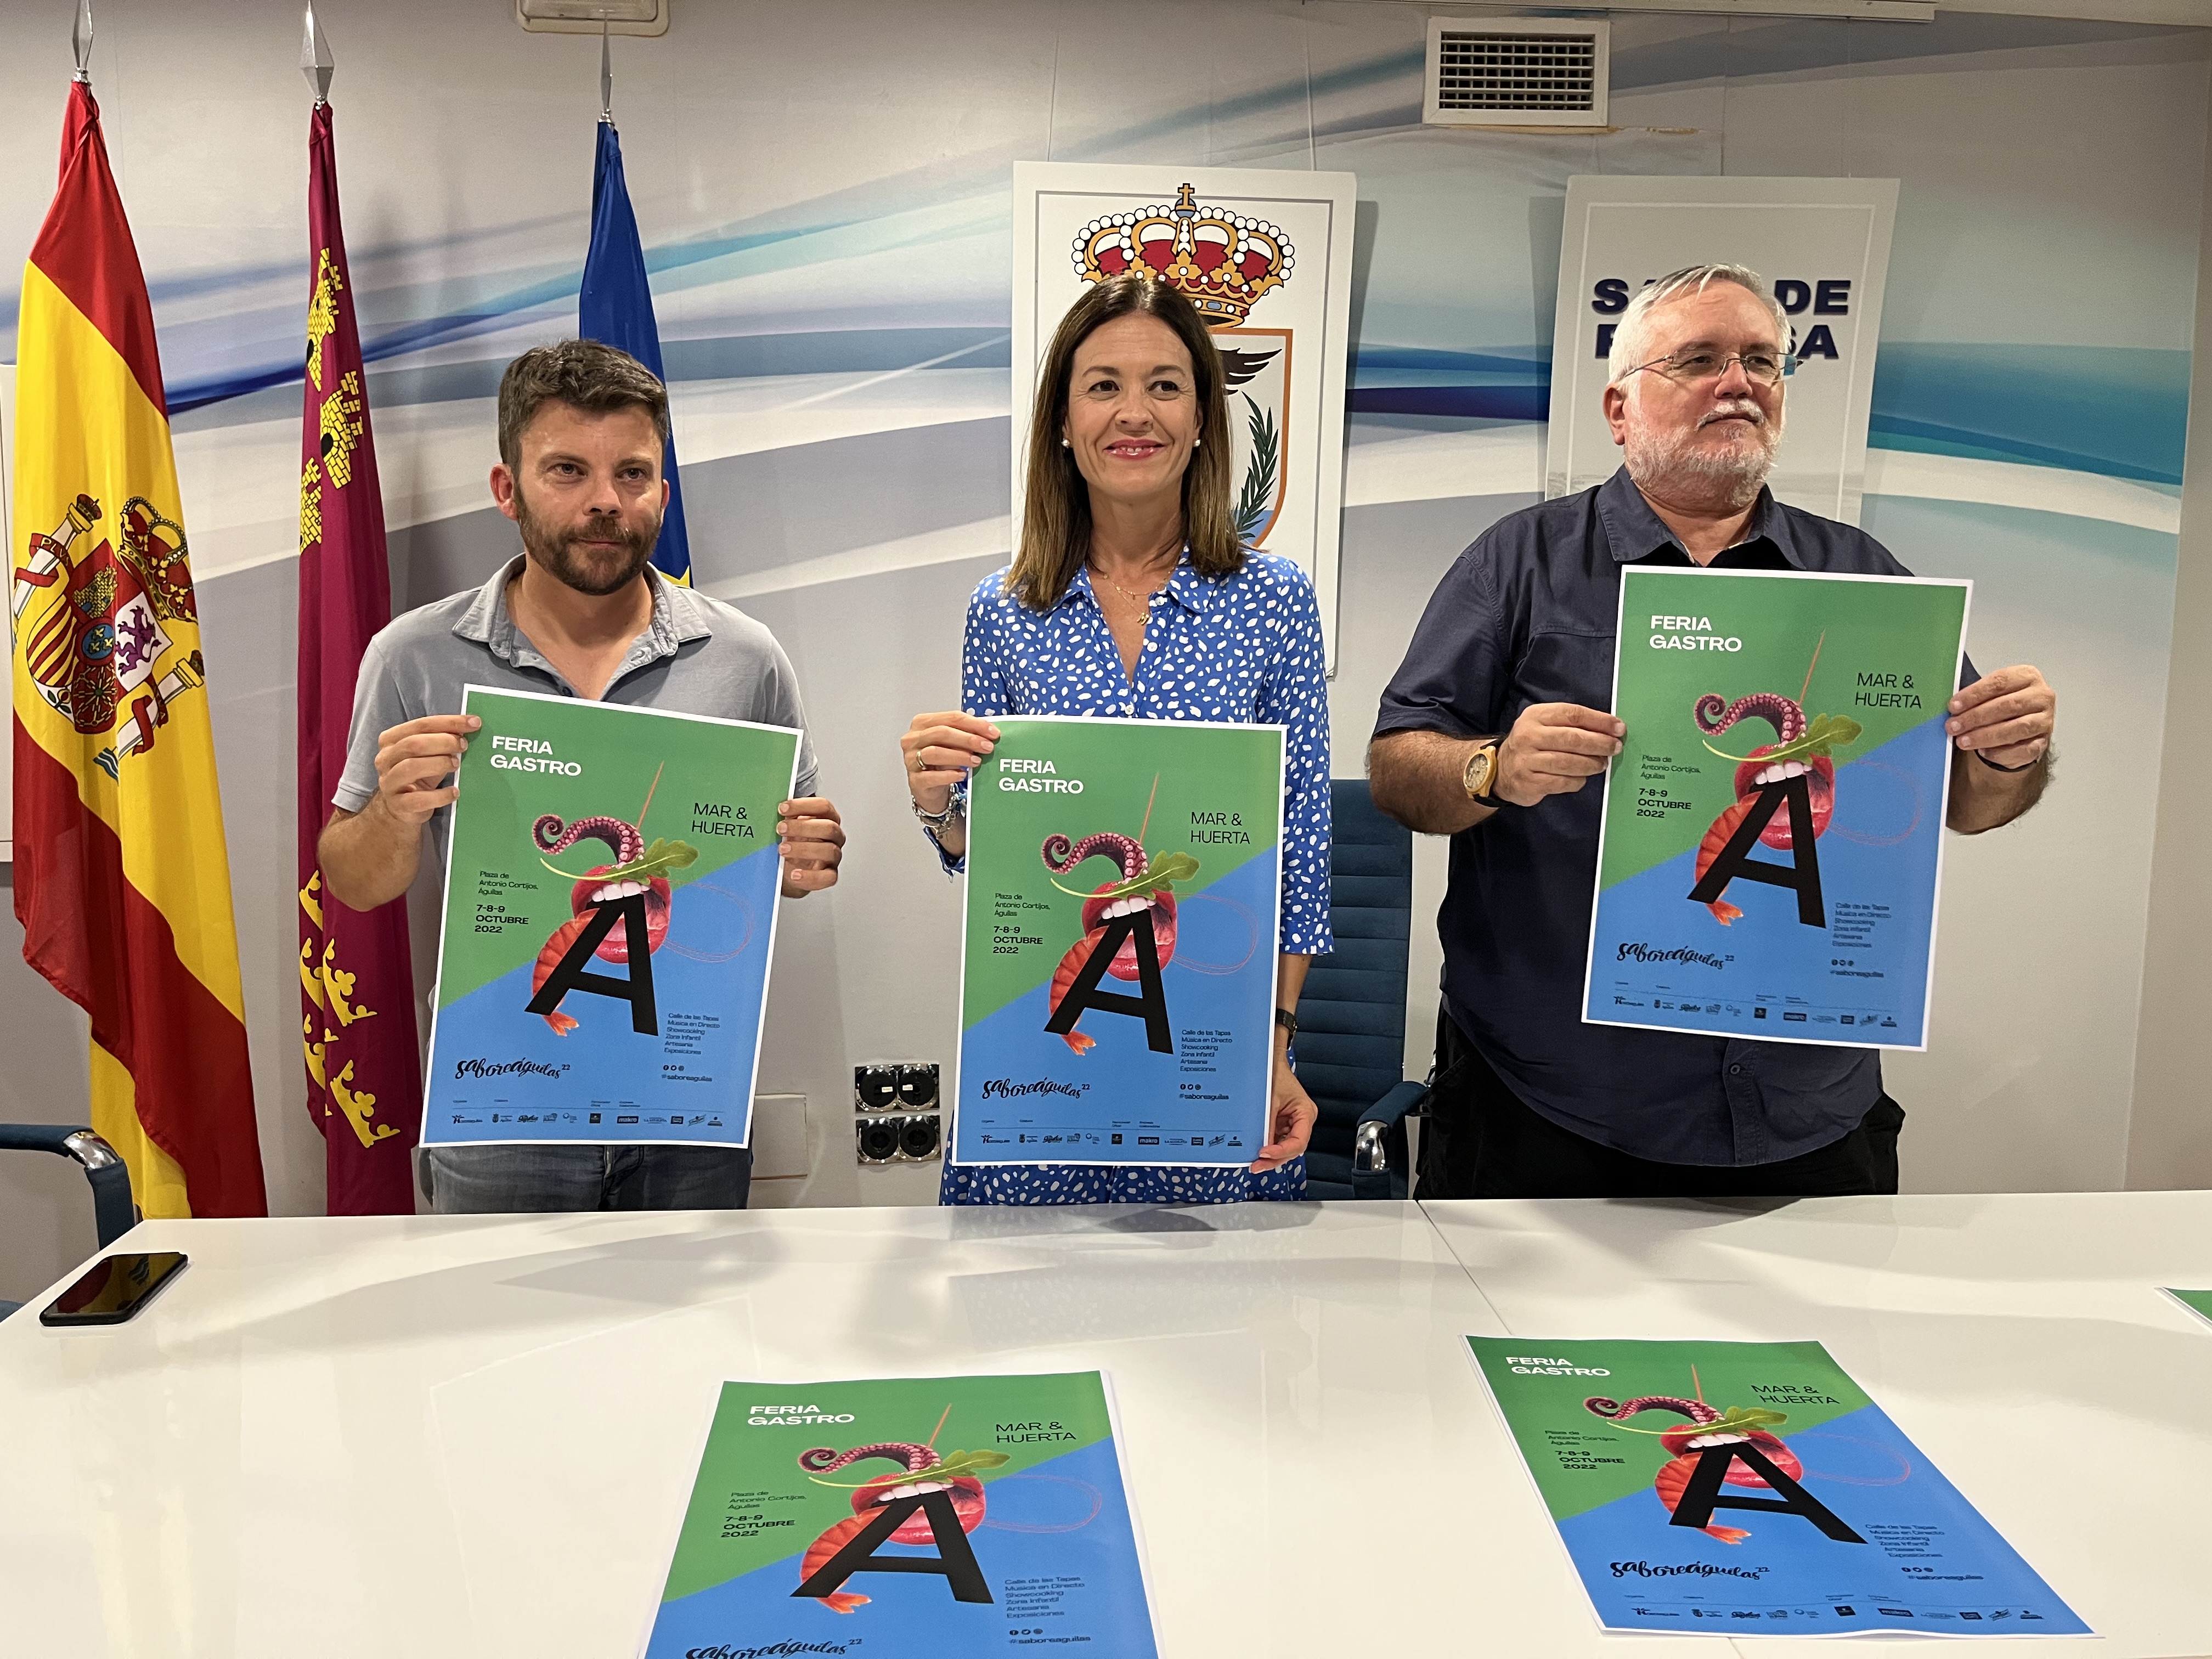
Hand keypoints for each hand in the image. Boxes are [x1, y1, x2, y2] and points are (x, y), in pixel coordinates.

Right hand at [370, 713, 478, 826]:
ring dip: (439, 763)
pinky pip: (419, 799)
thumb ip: (442, 740)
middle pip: (414, 744)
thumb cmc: (418, 775)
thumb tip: (471, 726)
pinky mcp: (398, 805)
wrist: (400, 807)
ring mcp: (389, 783)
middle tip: (463, 746)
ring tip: (455, 765)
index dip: (449, 722)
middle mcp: (385, 759)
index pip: (421, 725)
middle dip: (444, 742)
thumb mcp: (427, 755)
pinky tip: (454, 792)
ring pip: (412, 767)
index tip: (473, 722)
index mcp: (391, 740)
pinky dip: (440, 795)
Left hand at [776, 797, 844, 895]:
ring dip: (803, 849)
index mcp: (826, 819)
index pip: (824, 807)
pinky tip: (794, 874)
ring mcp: (833, 857)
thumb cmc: (791, 844)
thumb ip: (785, 818)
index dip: (804, 806)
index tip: (783, 808)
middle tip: (781, 828)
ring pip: (829, 851)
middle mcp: (834, 837)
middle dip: (802, 827)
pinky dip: (810, 876)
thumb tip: (768, 808)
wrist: (788, 871)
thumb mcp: (788, 828)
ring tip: (782, 849)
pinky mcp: (829, 875)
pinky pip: (828, 878)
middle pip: (829, 828)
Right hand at [900, 711, 998, 814]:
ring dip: (960, 756)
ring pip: (935, 752)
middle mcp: (913, 739)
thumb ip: (966, 734)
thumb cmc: (940, 760)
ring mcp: (911, 760)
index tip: (992, 732)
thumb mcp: (951, 743)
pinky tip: (962, 774)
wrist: (927, 786)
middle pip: (942, 732)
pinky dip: (949, 775)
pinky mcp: (915, 780)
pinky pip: (932, 776)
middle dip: (968, 739)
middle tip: (987, 747)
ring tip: (976, 761)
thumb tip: (989, 733)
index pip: (951, 717)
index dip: (974, 724)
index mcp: (922, 723)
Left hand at [1251, 1056, 1317, 1173]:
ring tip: (1255, 1163)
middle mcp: (1301, 1121)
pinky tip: (1256, 1152)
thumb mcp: (1270, 1100)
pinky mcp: (1281, 1124)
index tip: (1265, 1152)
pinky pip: (1275, 1140)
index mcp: (1306, 1113)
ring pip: (1284, 1147)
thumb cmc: (1275, 1074)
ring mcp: (1291, 1124)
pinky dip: (1267, 1147)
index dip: (1282, 1150)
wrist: (1269, 1063)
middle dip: (1275, 1159)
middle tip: (1257, 1165)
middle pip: (1292, 1149)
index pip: (1299, 1141)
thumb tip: (1259, 1144)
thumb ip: (1266, 1123)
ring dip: (1270, 1156)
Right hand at [1493, 703, 1623, 806]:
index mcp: (1536, 716)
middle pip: (1572, 738)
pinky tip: (1582, 778)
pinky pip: (1561, 782)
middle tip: (1615, 747)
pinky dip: (1577, 780)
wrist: (1500, 769)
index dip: (1599, 721)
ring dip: (1591, 764)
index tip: (1618, 728)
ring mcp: (1527, 760)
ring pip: (1568, 762)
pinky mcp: (1529, 782)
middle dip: (1599, 743)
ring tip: (1602, 764)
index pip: (1572, 714)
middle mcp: (1528, 736)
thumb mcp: (1545, 724)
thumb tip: (1609, 729)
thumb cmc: (1532, 744)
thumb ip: (1571, 724)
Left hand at [1948, 665, 2053, 768]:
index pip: (1999, 682)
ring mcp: (2045, 720)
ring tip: (1963, 741)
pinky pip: (2023, 750)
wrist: (2023, 726)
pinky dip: (2001, 752)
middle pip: (2007, 705)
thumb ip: (1977, 696)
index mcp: (2028, 676)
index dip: (1974, 694)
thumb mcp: (1992, 693)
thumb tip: (1953, 707)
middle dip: (1976, 717)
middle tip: (1954, 726)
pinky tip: (1983, 752)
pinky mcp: (2043, 742)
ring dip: (1985, 736)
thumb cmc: (2004, 705)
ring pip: (2016, 728)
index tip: (1953, 706)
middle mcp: (2041, 696)